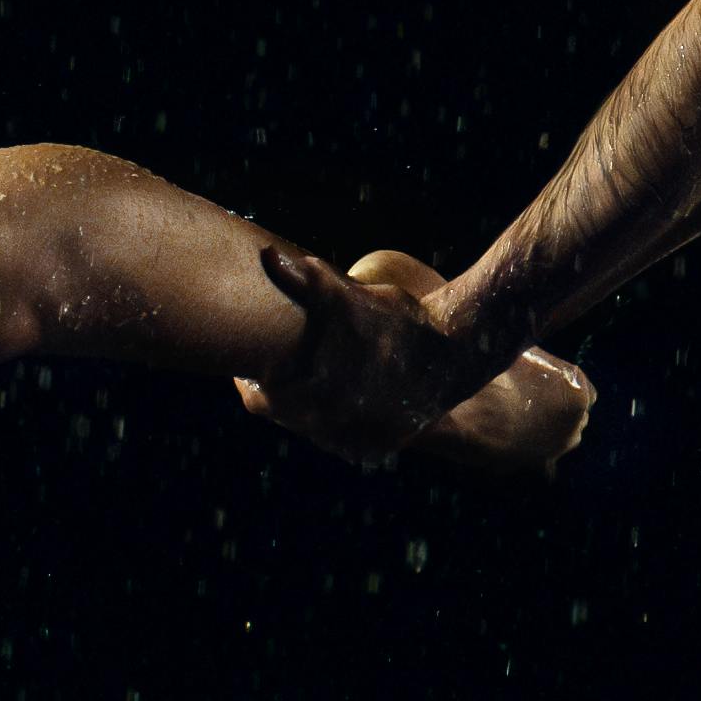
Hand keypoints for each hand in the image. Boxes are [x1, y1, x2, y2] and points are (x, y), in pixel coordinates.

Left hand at [236, 241, 508, 468]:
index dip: (248, 384)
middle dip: (278, 394)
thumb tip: (266, 255)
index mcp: (312, 394)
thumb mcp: (350, 299)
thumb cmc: (398, 323)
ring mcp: (355, 439)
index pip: (259, 402)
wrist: (454, 354)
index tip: (247, 368)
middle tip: (277, 370)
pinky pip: (345, 441)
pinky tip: (342, 399)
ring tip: (312, 381)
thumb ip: (306, 282)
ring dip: (307, 410)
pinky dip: (338, 423)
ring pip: (314, 431)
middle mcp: (330, 425)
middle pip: (285, 417)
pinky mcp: (379, 446)